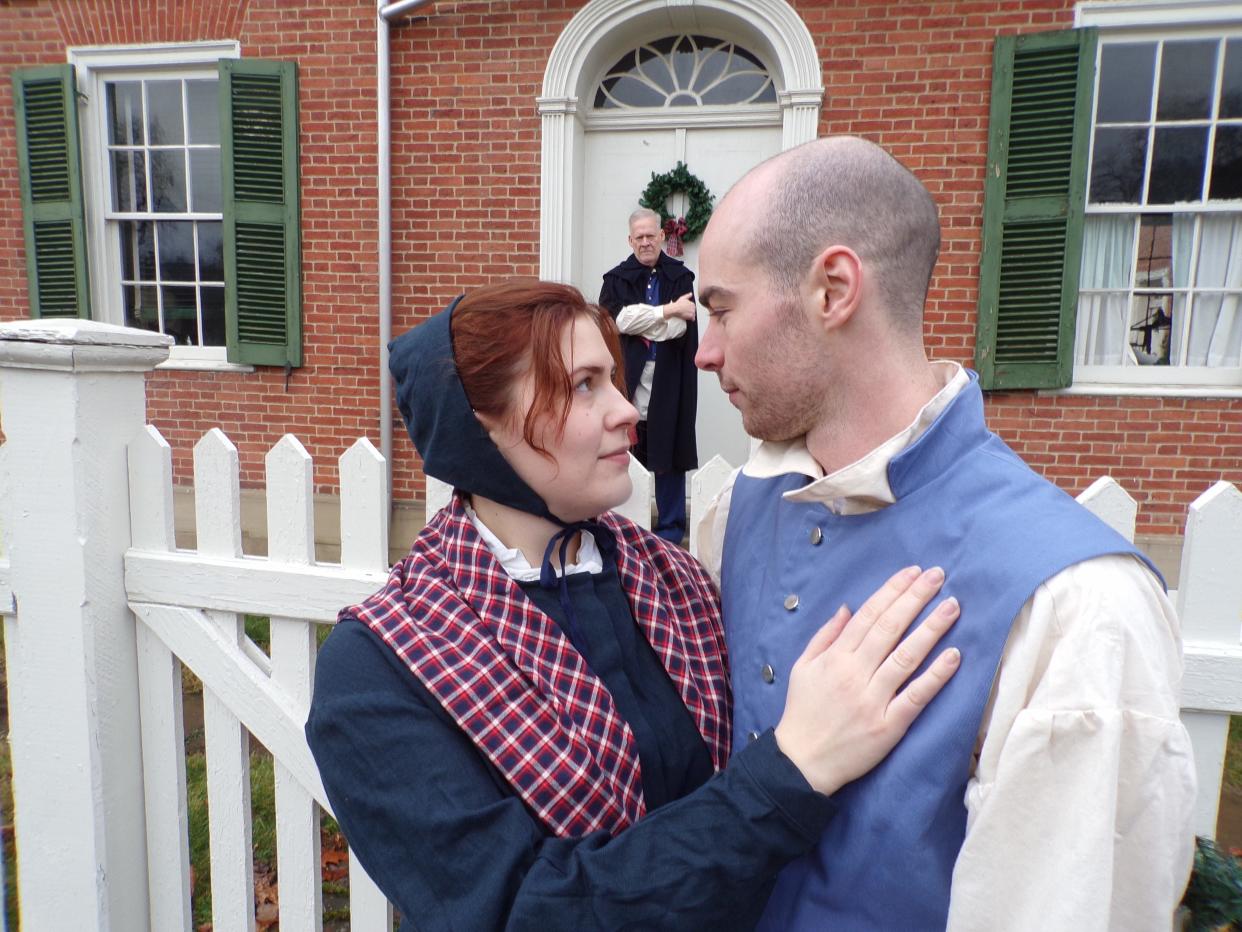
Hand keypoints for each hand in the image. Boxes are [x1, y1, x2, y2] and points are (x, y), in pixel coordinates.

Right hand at [663, 293, 695, 320]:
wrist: (675, 309)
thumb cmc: (678, 304)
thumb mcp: (683, 298)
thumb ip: (688, 295)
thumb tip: (691, 293)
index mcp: (692, 303)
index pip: (693, 307)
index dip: (689, 309)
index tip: (685, 310)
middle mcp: (693, 307)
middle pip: (693, 311)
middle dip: (690, 312)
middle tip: (685, 313)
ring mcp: (693, 312)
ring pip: (693, 315)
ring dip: (690, 315)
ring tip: (685, 315)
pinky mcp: (691, 316)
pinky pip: (693, 319)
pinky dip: (691, 319)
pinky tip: (687, 318)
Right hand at [773, 566, 960, 795]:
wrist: (802, 761)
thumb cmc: (803, 711)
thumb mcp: (802, 667)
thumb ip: (825, 636)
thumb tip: (848, 608)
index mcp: (835, 657)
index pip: (869, 615)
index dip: (893, 591)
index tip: (913, 572)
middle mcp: (855, 673)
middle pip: (889, 628)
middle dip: (915, 598)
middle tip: (939, 576)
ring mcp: (874, 699)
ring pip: (906, 656)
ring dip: (931, 628)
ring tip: (952, 606)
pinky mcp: (888, 725)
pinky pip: (916, 696)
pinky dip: (936, 675)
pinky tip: (954, 655)